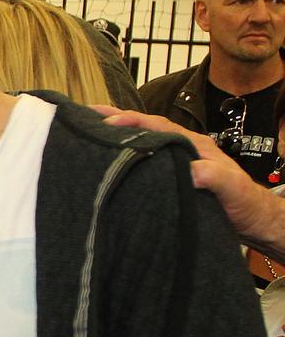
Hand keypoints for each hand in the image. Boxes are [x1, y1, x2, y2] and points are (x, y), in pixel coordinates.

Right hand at [95, 106, 280, 243]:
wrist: (253, 221)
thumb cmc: (244, 204)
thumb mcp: (232, 189)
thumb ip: (215, 176)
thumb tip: (191, 171)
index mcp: (193, 144)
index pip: (158, 126)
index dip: (132, 122)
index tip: (108, 123)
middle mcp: (180, 148)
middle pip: (143, 128)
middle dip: (115, 119)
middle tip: (84, 115)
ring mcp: (174, 161)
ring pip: (141, 142)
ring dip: (116, 136)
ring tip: (87, 131)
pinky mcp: (169, 177)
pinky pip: (143, 160)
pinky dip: (123, 154)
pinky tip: (108, 160)